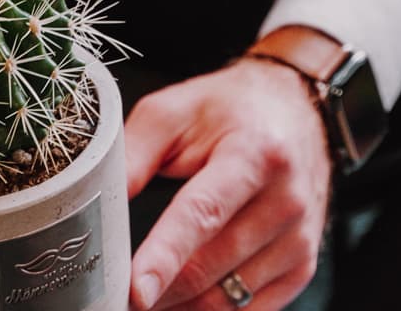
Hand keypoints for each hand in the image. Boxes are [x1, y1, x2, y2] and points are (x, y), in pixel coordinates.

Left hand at [125, 59, 331, 309]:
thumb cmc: (230, 110)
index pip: (202, 215)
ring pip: (229, 297)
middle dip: (159, 291)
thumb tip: (97, 203)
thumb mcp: (173, 112)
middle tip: (116, 297)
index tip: (135, 290)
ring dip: (180, 307)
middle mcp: (286, 199)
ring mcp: (300, 238)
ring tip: (146, 299)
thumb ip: (132, 155)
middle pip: (211, 265)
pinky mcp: (303, 264)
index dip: (165, 257)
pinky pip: (253, 310)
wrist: (295, 110)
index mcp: (254, 153)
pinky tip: (181, 305)